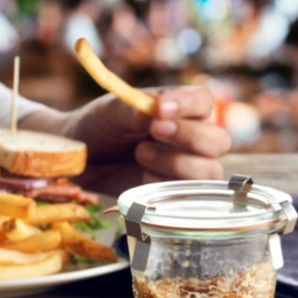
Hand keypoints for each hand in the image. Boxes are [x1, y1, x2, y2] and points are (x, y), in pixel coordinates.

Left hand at [21, 88, 231, 196]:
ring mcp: (187, 166)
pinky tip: (143, 177)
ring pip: (209, 170)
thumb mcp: (112, 112)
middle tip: (153, 131)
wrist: (79, 157)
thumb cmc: (99, 126)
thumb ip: (136, 109)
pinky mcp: (175, 192)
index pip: (203, 101)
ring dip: (176, 163)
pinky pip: (190, 196)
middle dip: (188, 137)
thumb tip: (158, 110)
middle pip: (218, 140)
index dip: (188, 106)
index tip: (161, 110)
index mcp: (181, 108)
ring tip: (141, 153)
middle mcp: (192, 136)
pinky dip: (166, 185)